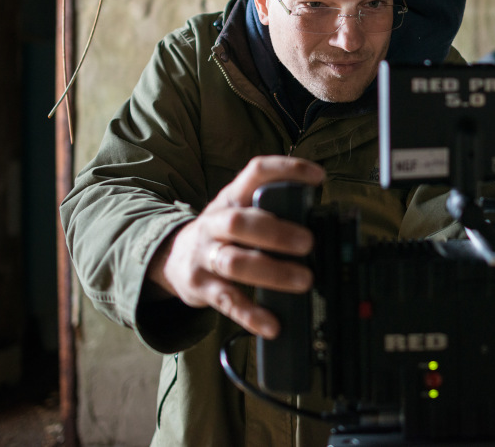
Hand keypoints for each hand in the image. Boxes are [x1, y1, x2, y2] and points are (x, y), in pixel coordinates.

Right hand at [147, 155, 325, 338]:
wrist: (171, 258)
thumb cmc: (222, 233)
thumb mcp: (240, 212)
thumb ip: (272, 211)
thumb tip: (322, 222)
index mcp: (231, 198)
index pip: (256, 172)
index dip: (287, 170)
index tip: (318, 177)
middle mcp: (216, 223)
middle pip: (240, 223)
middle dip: (276, 232)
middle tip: (309, 243)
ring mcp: (206, 256)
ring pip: (235, 262)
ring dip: (272, 272)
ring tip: (305, 280)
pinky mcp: (202, 287)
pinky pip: (227, 301)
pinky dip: (251, 315)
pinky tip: (272, 324)